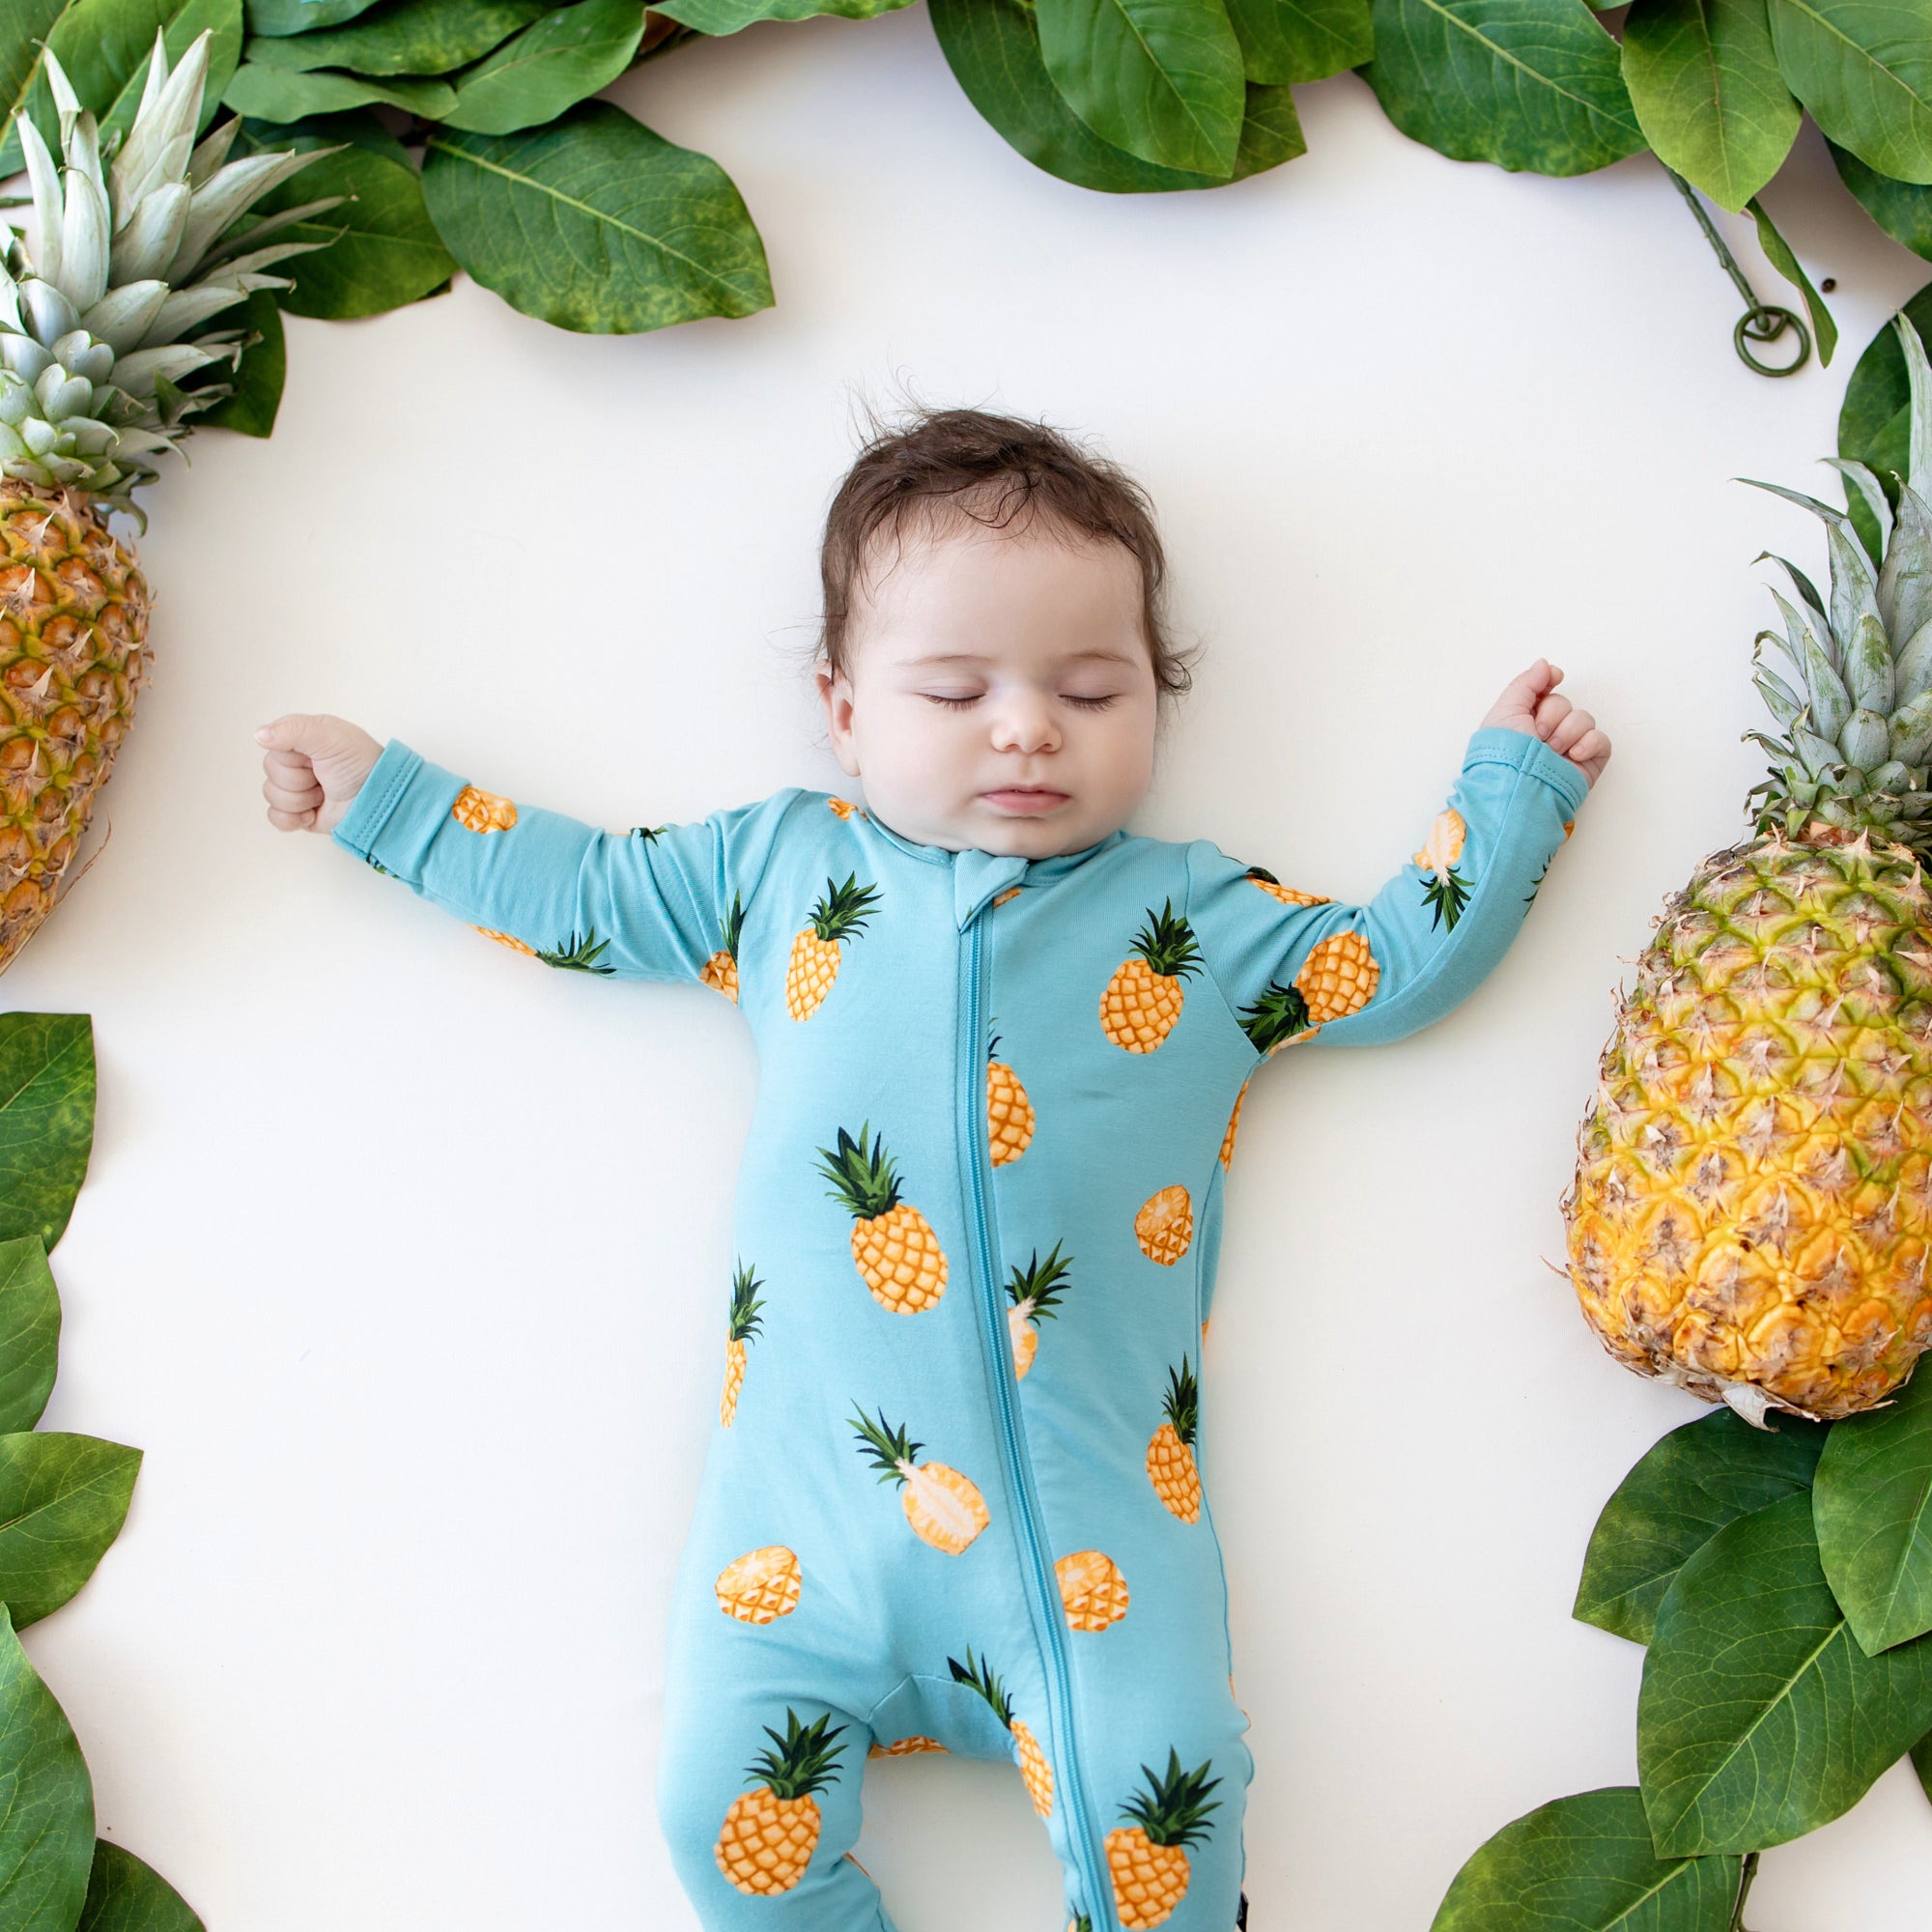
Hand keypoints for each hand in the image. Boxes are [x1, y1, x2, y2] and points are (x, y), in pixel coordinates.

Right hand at [255, 713, 383, 833]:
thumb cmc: (362, 765)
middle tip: (323, 778)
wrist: (379, 802)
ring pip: (271, 794)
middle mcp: (298, 760)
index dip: (292, 756)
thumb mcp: (331, 738)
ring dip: (301, 800)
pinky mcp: (299, 811)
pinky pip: (275, 816)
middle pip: (271, 771)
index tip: (314, 757)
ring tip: (324, 795)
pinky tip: (312, 814)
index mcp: (303, 736)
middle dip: (299, 780)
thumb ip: (293, 731)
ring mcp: (298, 787)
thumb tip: (259, 735)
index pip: (272, 743)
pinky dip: (293, 819)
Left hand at [1481, 660, 1610, 787]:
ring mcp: (1569, 747)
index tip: (1552, 680)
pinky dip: (1589, 744)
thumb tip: (1545, 665)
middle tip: (1537, 736)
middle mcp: (1548, 732)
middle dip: (1551, 716)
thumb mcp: (1506, 710)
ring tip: (1552, 751)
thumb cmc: (1506, 752)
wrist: (1519, 785)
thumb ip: (1526, 683)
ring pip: (1584, 718)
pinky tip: (1572, 756)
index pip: (1546, 692)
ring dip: (1567, 732)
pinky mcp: (1588, 761)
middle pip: (1564, 704)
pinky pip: (1601, 739)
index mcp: (1526, 720)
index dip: (1549, 684)